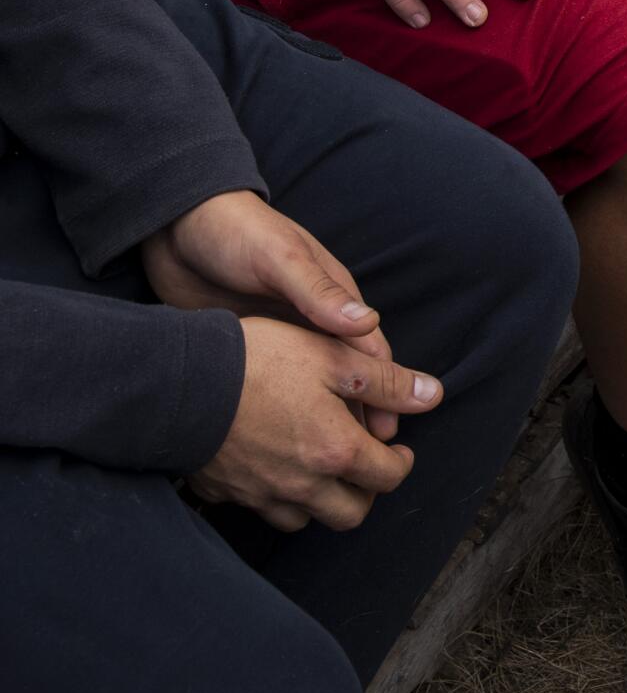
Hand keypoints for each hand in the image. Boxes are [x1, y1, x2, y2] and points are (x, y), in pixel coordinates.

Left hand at [145, 190, 402, 440]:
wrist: (174, 225)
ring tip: (321, 466)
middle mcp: (312, 323)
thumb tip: (368, 323)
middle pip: (345, 381)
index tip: (386, 432)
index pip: (368, 354)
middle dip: (356, 419)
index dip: (383, 393)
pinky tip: (273, 445)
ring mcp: (280, 340)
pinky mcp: (248, 351)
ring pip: (310, 392)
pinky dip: (280, 416)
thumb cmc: (235, 233)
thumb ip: (319, 292)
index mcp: (333, 299)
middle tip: (360, 463)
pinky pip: (274, 390)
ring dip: (320, 423)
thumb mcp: (279, 259)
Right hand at [188, 316, 440, 532]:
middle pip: (350, 513)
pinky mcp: (225, 494)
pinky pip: (260, 511)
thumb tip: (433, 396)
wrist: (178, 381)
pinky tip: (275, 470)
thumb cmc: (259, 361)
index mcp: (335, 450)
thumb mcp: (333, 357)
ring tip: (322, 469)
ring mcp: (260, 494)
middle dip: (365, 493)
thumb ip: (388, 382)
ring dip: (321, 502)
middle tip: (363, 465)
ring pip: (305, 520)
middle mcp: (302, 484)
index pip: (387, 477)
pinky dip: (276, 500)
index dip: (400, 464)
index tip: (399, 451)